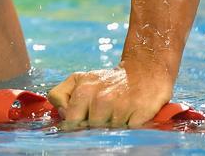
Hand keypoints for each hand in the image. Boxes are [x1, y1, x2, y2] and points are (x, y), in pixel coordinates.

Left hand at [47, 63, 172, 127]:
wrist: (143, 72)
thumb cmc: (107, 81)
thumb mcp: (79, 79)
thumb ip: (61, 94)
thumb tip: (62, 114)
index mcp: (83, 89)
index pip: (70, 119)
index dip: (74, 123)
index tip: (81, 120)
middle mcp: (101, 98)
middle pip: (88, 127)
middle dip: (92, 125)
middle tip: (100, 116)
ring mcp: (120, 107)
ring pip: (106, 132)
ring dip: (110, 127)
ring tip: (115, 114)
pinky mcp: (139, 115)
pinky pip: (126, 132)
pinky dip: (126, 128)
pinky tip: (128, 117)